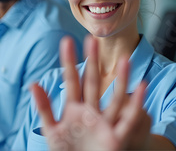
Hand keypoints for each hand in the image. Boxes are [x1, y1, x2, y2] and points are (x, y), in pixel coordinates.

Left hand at [31, 35, 151, 150]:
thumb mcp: (52, 130)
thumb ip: (44, 107)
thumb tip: (33, 83)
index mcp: (73, 109)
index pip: (71, 81)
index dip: (69, 62)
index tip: (67, 41)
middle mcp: (90, 112)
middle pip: (92, 83)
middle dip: (92, 62)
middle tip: (92, 39)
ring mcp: (104, 123)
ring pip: (114, 97)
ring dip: (121, 78)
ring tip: (125, 59)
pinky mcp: (115, 137)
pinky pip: (128, 119)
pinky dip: (136, 105)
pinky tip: (141, 87)